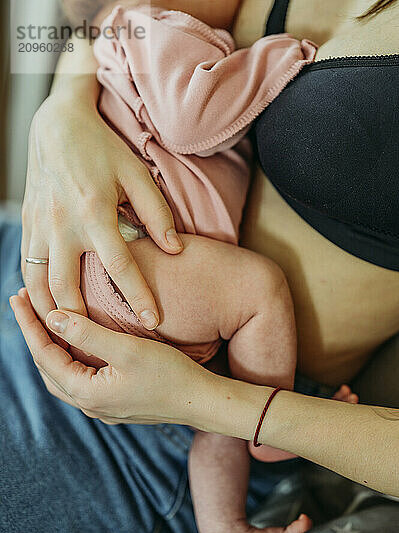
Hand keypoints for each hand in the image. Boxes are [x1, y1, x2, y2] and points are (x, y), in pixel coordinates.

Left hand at [10, 289, 209, 425]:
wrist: (200, 401)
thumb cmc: (169, 375)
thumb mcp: (127, 350)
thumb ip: (87, 334)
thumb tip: (52, 318)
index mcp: (86, 392)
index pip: (43, 355)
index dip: (28, 324)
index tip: (15, 298)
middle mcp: (88, 404)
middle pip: (48, 366)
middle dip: (35, 335)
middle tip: (26, 305)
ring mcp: (101, 406)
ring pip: (62, 374)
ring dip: (51, 347)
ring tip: (44, 322)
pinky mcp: (113, 403)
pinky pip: (79, 378)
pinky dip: (69, 357)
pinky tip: (75, 343)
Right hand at [22, 94, 182, 328]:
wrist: (57, 124)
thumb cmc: (103, 149)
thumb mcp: (136, 174)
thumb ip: (157, 214)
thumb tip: (175, 250)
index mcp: (94, 212)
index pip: (119, 267)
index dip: (137, 298)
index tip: (152, 322)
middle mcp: (63, 225)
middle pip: (67, 288)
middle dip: (83, 322)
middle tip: (101, 344)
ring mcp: (40, 226)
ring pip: (38, 284)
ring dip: (52, 313)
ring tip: (71, 335)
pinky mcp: (28, 224)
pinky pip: (26, 267)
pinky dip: (36, 292)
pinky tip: (49, 306)